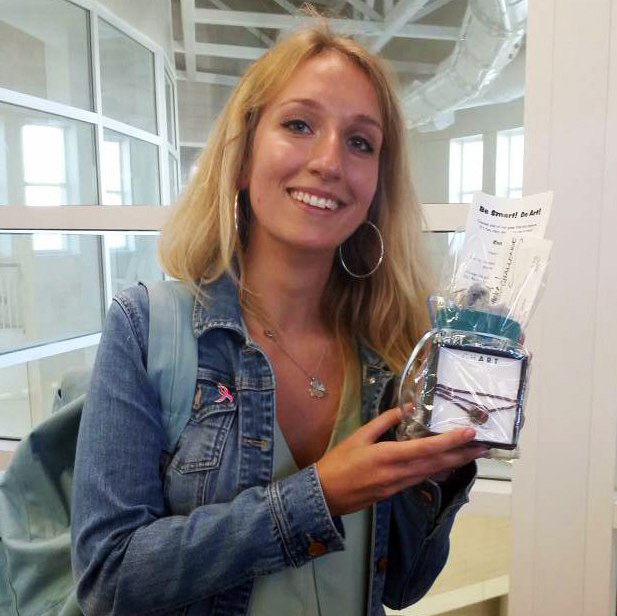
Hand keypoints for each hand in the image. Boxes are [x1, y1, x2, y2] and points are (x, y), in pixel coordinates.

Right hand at [316, 407, 486, 515]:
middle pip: (437, 464)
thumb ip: (385, 421)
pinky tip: (445, 464)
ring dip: (453, 463)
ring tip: (471, 453)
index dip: (450, 441)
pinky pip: (421, 478)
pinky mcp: (395, 492)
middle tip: (484, 445)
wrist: (325, 495)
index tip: (469, 433)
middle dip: (462, 454)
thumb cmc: (339, 461)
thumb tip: (409, 408)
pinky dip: (436, 470)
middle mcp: (398, 473)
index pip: (426, 448)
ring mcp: (398, 485)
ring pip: (431, 473)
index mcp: (388, 456)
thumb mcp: (359, 435)